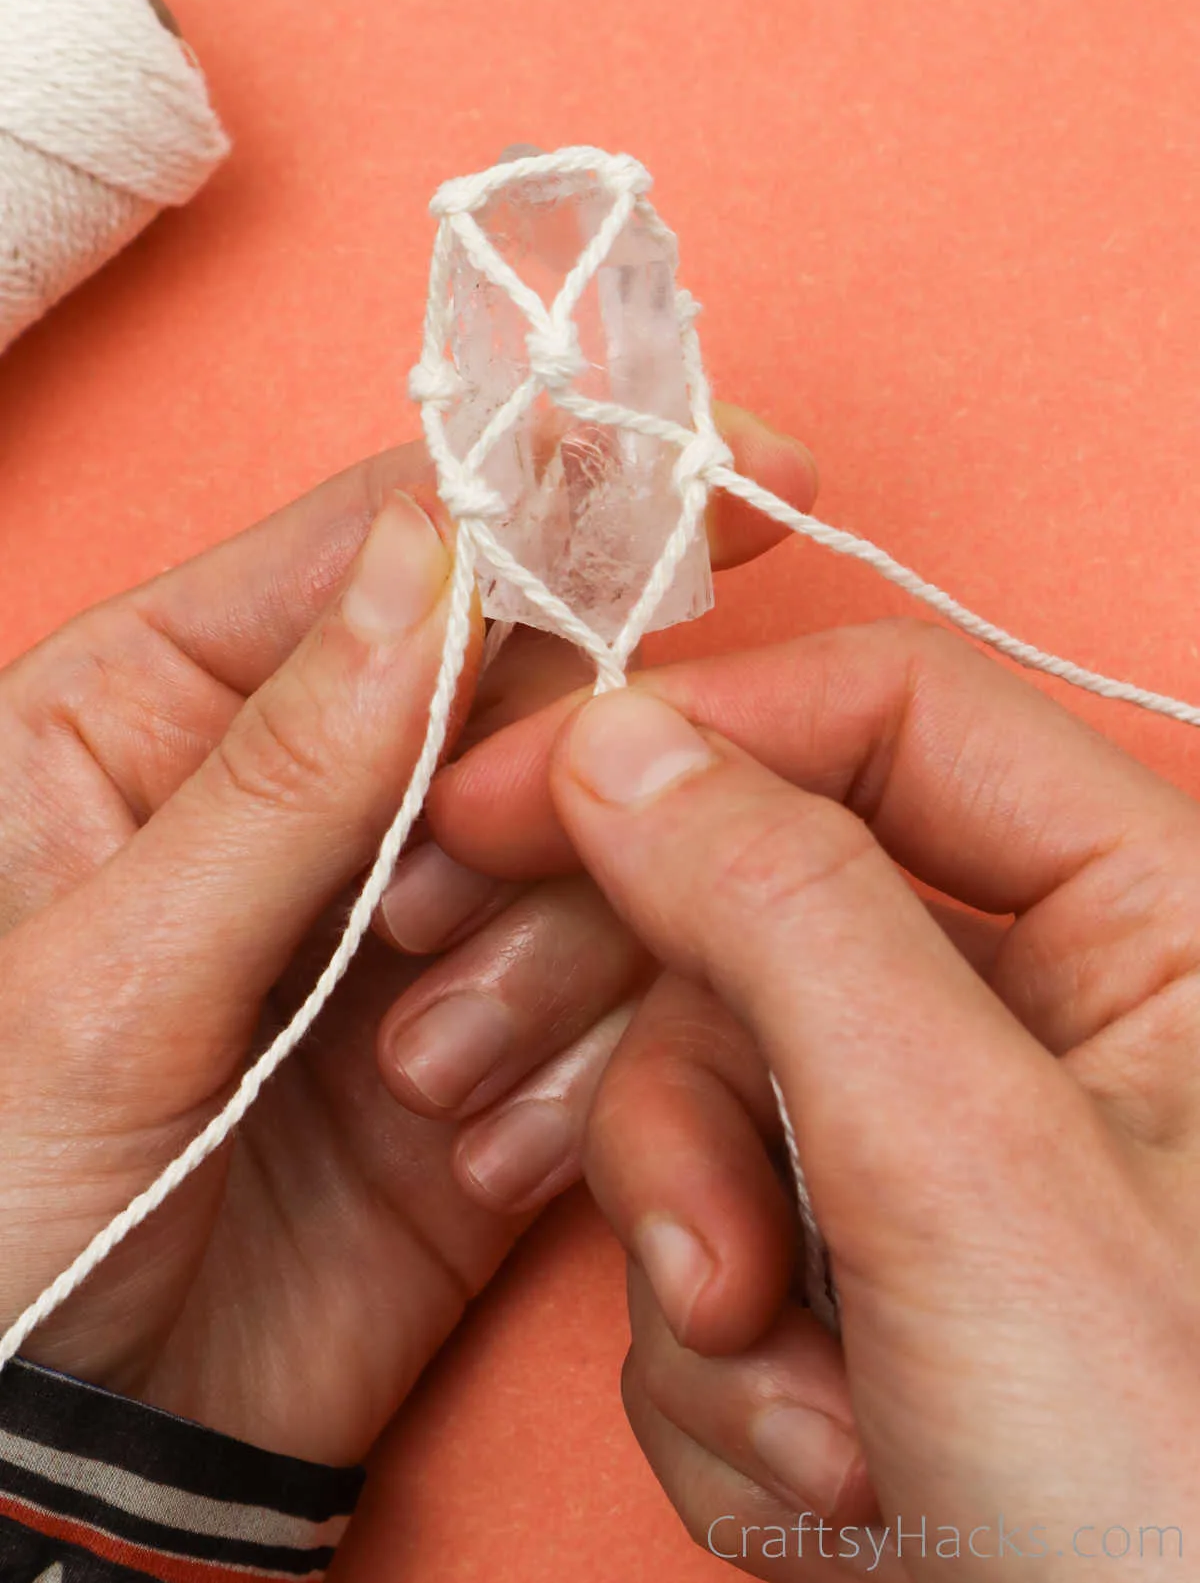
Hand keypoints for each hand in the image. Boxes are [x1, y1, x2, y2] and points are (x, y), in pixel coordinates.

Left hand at [0, 409, 811, 1466]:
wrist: (66, 1462)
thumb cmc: (1, 1199)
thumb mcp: (109, 976)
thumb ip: (289, 766)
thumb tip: (432, 550)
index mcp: (164, 699)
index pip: (383, 537)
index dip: (549, 490)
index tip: (724, 468)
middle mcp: (309, 778)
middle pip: (526, 669)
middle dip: (558, 767)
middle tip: (479, 890)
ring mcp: (417, 904)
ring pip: (602, 826)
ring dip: (552, 952)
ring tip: (422, 1079)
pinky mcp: (505, 1034)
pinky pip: (629, 985)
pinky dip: (592, 1063)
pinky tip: (479, 1153)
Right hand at [432, 625, 1199, 1574]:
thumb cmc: (1170, 1499)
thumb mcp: (957, 1167)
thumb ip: (781, 908)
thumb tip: (618, 741)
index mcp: (1156, 914)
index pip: (885, 710)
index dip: (681, 737)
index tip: (484, 807)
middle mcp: (1069, 1014)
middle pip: (767, 924)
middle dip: (671, 1096)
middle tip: (543, 1164)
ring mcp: (974, 1160)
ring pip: (723, 1104)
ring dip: (705, 1276)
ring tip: (798, 1423)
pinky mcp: (904, 1288)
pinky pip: (733, 1248)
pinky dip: (738, 1380)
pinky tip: (825, 1491)